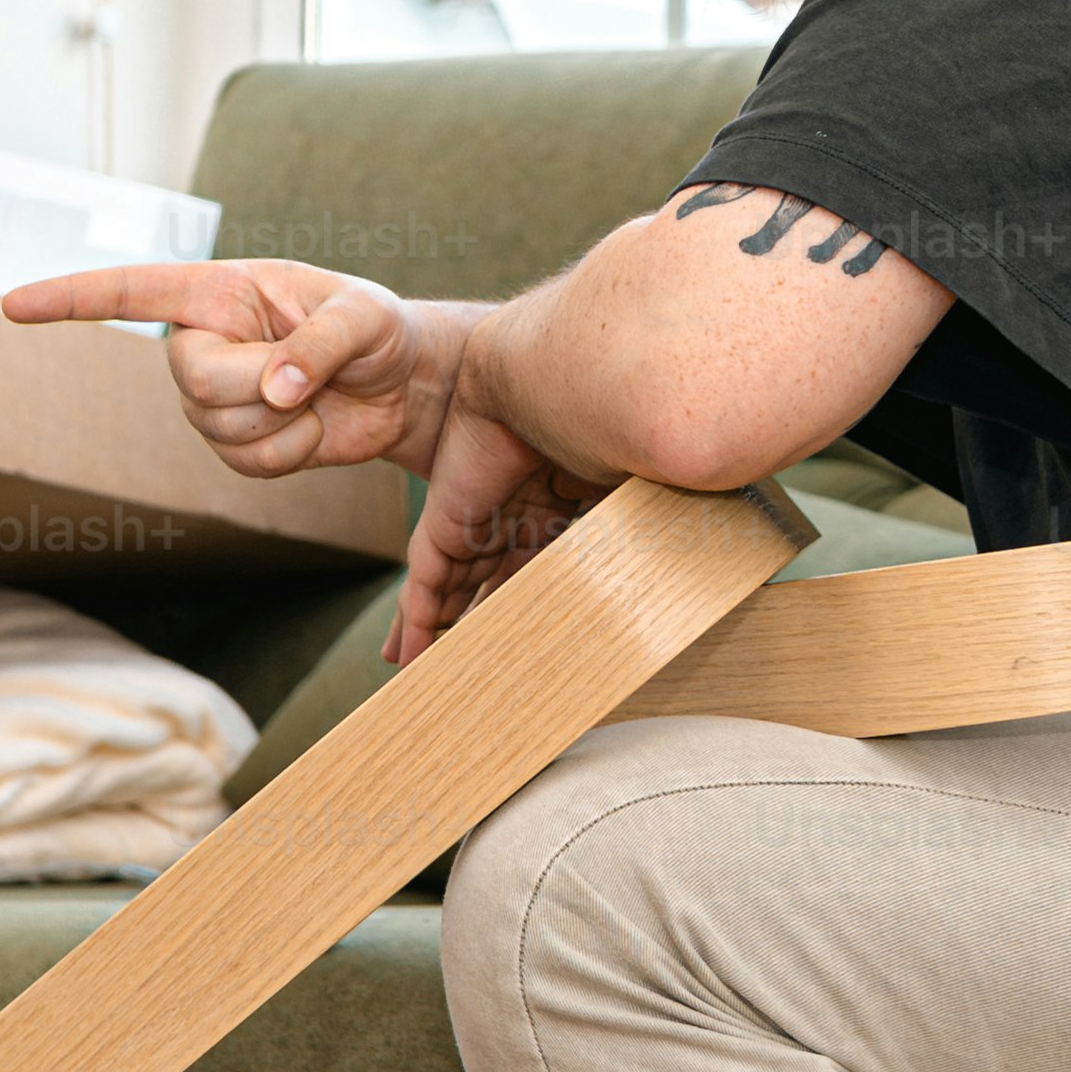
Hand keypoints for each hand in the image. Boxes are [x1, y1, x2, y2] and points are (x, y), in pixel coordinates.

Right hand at [5, 258, 463, 480]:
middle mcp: (203, 343)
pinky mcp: (237, 445)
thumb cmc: (379, 330)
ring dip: (284, 424)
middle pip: (194, 380)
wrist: (402, 387)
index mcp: (219, 292)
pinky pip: (248, 466)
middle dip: (259, 386)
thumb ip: (321, 344)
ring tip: (318, 397)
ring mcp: (214, 399)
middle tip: (308, 375)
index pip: (130, 290)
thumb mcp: (364, 317)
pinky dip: (293, 455)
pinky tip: (313, 429)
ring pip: (221, 429)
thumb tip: (277, 388)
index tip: (13, 304)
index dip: (69, 298)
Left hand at [392, 402, 607, 661]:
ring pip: (452, 593)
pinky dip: (418, 624)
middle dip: (479, 629)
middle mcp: (510, 522)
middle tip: (474, 678)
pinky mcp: (444, 526)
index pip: (535, 575)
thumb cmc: (597, 432)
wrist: (552, 387)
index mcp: (552, 515)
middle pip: (487, 588)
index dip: (531, 611)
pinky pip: (426, 586)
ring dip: (445, 636)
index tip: (536, 656)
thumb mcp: (619, 500)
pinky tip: (409, 662)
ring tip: (439, 684)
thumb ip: (625, 542)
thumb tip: (661, 590)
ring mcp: (474, 524)